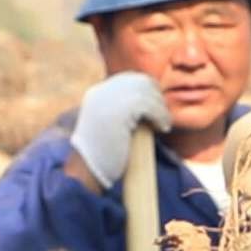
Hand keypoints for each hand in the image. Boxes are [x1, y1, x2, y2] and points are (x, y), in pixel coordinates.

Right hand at [65, 70, 162, 189]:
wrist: (87, 172)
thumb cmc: (102, 156)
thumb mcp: (109, 127)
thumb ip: (122, 113)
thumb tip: (147, 108)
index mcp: (97, 94)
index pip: (129, 79)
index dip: (148, 90)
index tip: (158, 107)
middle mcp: (101, 92)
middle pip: (140, 81)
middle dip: (156, 96)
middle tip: (163, 116)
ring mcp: (108, 100)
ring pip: (146, 92)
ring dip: (160, 108)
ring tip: (163, 125)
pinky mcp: (119, 111)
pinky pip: (149, 105)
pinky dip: (160, 115)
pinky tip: (162, 128)